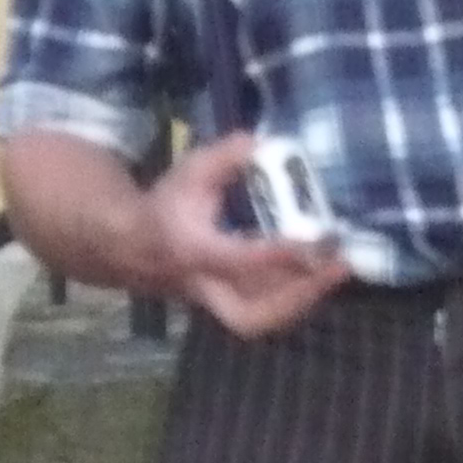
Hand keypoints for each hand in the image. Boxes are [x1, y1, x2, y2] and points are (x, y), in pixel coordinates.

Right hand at [143, 133, 349, 338]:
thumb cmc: (162, 205)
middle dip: (297, 297)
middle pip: (251, 315)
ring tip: (337, 269)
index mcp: (193, 252)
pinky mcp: (221, 306)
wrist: (124, 244)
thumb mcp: (190, 171)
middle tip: (337, 266)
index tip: (317, 241)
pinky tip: (317, 274)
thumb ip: (226, 155)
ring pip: (258, 320)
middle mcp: (204, 287)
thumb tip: (261, 143)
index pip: (239, 262)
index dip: (278, 256)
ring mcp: (213, 303)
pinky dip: (291, 299)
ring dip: (301, 300)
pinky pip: (260, 312)